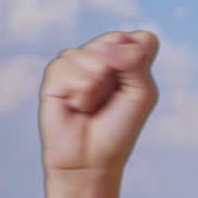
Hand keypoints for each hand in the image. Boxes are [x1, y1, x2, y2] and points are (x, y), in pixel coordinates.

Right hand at [38, 30, 159, 178]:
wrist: (91, 158)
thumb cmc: (119, 126)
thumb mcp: (141, 93)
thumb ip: (135, 61)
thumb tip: (104, 47)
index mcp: (128, 58)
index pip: (142, 39)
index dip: (140, 61)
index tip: (134, 87)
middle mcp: (101, 56)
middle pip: (116, 39)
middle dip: (118, 72)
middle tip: (111, 97)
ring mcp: (77, 62)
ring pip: (92, 54)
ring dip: (98, 86)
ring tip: (92, 104)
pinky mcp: (55, 73)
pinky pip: (69, 68)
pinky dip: (79, 93)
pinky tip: (76, 105)